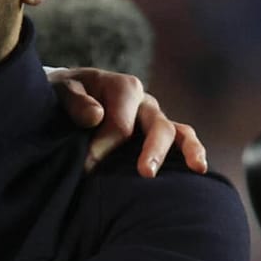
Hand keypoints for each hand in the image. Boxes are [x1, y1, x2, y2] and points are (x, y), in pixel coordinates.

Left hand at [48, 67, 206, 176]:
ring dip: (183, 151)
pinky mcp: (160, 132)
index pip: (120, 124)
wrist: (67, 97)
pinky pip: (182, 138)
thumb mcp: (60, 91)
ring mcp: (154, 116)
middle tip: (145, 174)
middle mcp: (143, 100)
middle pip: (156, 125)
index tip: (86, 167)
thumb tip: (96, 116)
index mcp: (121, 86)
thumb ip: (75, 101)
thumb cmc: (63, 96)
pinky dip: (193, 151)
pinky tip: (200, 170)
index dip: (104, 148)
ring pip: (176, 131)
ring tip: (195, 168)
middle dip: (151, 150)